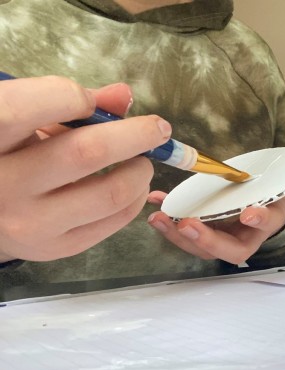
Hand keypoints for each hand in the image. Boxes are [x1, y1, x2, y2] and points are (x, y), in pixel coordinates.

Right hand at [0, 76, 172, 262]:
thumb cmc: (9, 154)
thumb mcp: (24, 120)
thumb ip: (67, 102)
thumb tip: (124, 95)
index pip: (24, 110)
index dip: (69, 98)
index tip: (90, 101)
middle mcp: (4, 184)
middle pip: (87, 153)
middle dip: (135, 135)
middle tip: (158, 128)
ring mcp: (30, 222)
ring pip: (111, 193)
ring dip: (140, 171)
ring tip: (142, 160)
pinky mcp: (56, 247)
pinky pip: (115, 220)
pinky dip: (136, 196)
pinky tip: (133, 184)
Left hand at [147, 139, 284, 263]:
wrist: (262, 203)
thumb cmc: (275, 192)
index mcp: (267, 220)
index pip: (266, 225)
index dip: (258, 221)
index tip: (248, 212)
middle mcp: (244, 234)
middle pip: (227, 248)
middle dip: (207, 240)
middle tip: (187, 226)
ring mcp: (222, 236)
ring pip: (201, 246)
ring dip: (179, 235)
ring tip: (160, 218)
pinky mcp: (203, 231)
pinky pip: (185, 233)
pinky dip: (168, 222)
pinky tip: (153, 206)